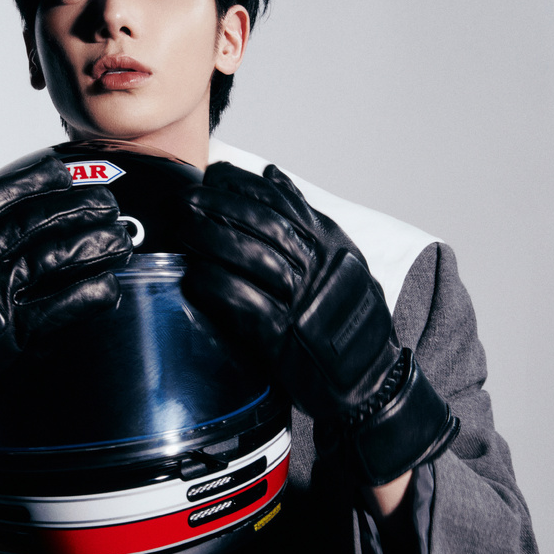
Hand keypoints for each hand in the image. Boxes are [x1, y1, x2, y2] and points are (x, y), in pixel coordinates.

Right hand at [0, 156, 131, 490]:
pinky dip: (90, 295)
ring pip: (58, 256)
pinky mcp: (11, 332)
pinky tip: (110, 286)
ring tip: (121, 240)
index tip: (66, 172)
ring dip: (96, 245)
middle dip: (83, 207)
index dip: (42, 179)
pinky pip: (61, 307)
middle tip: (110, 204)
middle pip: (42, 219)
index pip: (6, 193)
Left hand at [181, 161, 457, 484]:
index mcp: (332, 245)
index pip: (283, 202)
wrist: (372, 378)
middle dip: (218, 205)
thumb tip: (271, 174)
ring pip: (254, 258)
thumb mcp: (339, 256)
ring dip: (211, 238)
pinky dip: (218, 287)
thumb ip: (305, 216)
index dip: (244, 185)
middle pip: (263, 224)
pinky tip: (194, 276)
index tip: (214, 175)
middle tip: (184, 198)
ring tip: (182, 228)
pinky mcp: (286, 339)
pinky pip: (246, 305)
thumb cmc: (349, 317)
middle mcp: (321, 268)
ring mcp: (304, 302)